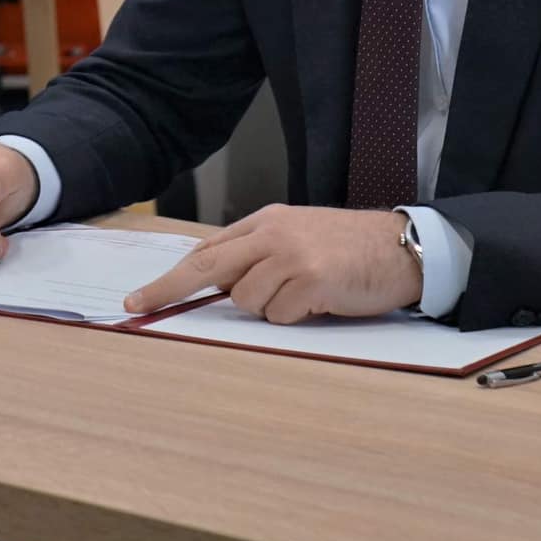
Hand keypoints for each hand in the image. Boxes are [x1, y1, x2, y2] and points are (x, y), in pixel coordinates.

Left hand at [124, 205, 422, 323]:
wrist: (401, 247)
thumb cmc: (349, 248)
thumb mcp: (297, 237)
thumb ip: (258, 254)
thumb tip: (216, 284)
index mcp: (265, 222)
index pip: (206, 251)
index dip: (171, 277)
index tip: (141, 297)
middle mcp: (272, 234)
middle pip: (207, 266)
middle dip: (169, 289)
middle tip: (139, 306)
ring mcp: (291, 256)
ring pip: (247, 301)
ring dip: (269, 309)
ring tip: (304, 295)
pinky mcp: (311, 280)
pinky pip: (280, 316)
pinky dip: (295, 318)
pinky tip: (321, 300)